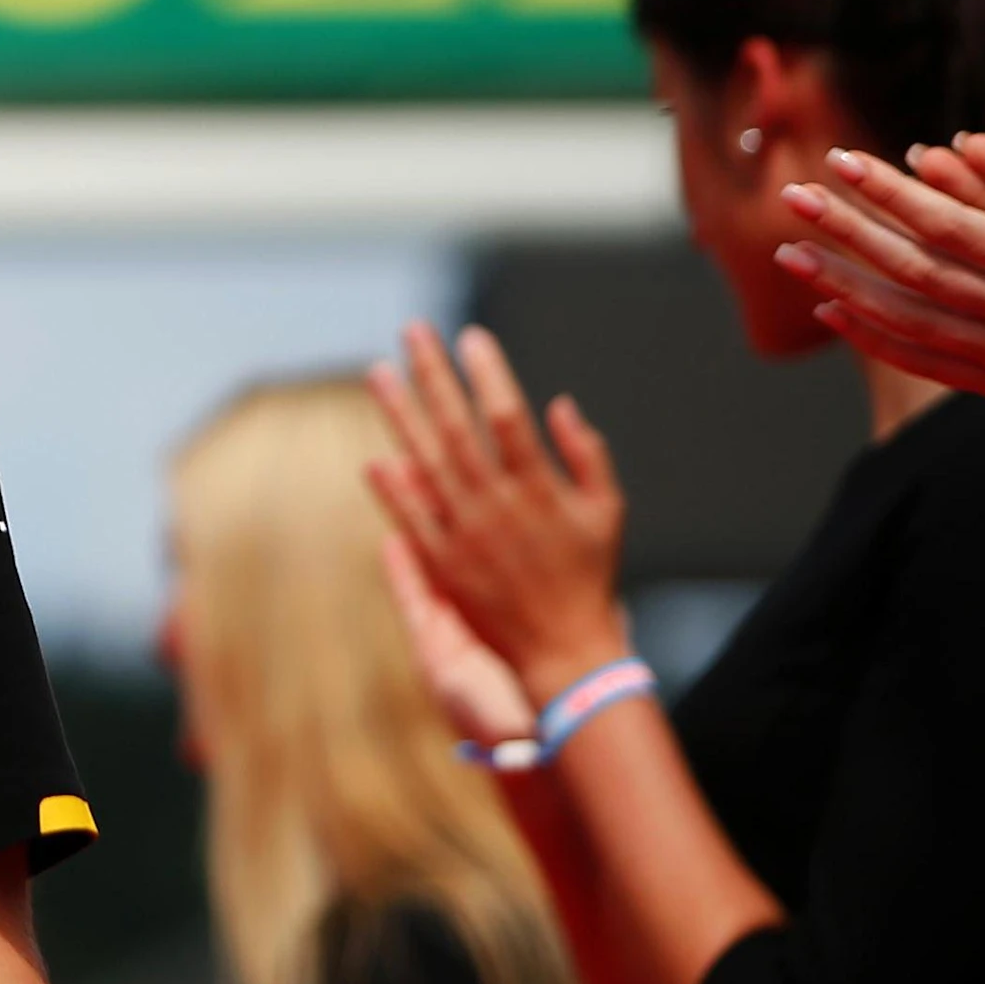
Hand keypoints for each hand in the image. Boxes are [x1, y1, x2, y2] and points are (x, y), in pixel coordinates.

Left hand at [364, 323, 630, 703]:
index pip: (507, 416)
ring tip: (378, 373)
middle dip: (433, 374)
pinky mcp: (444, 564)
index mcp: (540, 488)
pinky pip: (413, 518)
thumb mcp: (608, 511)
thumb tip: (559, 404)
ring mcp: (466, 534)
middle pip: (457, 427)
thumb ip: (587, 454)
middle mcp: (497, 505)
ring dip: (400, 416)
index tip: (471, 336)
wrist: (567, 652)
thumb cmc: (591, 577)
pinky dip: (393, 488)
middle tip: (413, 331)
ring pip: (425, 463)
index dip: (488, 374)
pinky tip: (376, 456)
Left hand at [775, 137, 984, 431]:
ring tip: (790, 252)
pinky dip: (877, 337)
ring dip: (844, 285)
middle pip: (914, 269)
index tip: (840, 160)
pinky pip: (930, 363)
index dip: (888, 192)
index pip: (947, 225)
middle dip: (847, 230)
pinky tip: (834, 312)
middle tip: (791, 194)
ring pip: (910, 320)